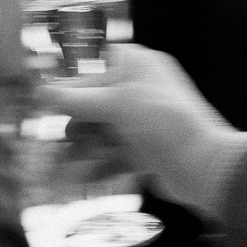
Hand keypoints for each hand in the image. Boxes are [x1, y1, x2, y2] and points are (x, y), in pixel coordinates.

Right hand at [43, 44, 240, 215]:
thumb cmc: (165, 122)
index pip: (96, 65)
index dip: (70, 82)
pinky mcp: (146, 151)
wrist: (205, 166)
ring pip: (102, 133)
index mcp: (138, 66)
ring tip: (60, 170)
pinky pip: (113, 156)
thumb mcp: (117, 104)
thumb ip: (78, 99)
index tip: (45, 98)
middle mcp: (140, 91)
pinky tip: (79, 181)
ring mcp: (143, 122)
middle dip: (72, 126)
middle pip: (95, 104)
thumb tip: (42, 92)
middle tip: (51, 141)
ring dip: (81, 151)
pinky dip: (97, 167)